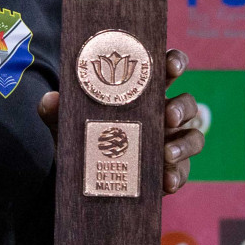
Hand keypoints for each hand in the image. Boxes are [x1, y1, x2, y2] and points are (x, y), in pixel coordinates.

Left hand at [36, 47, 204, 194]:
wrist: (82, 178)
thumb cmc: (82, 137)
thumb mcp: (66, 124)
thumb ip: (56, 111)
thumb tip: (50, 99)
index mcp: (142, 94)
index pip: (165, 71)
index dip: (174, 62)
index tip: (172, 65)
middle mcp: (162, 115)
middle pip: (187, 103)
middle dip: (182, 107)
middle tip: (168, 115)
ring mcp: (170, 142)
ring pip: (193, 136)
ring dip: (184, 144)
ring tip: (166, 153)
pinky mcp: (171, 169)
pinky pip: (184, 171)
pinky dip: (178, 175)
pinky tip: (166, 181)